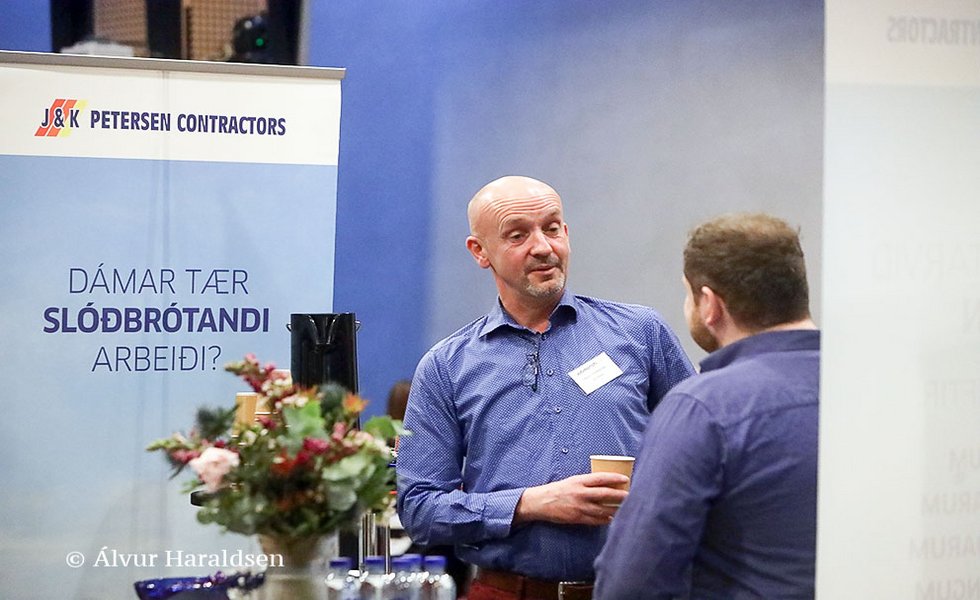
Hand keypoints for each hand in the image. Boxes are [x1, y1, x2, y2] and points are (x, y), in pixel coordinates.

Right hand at [513, 472, 628, 525]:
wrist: (541, 502)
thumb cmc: (558, 490)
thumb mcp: (572, 481)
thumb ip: (586, 483)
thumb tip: (605, 484)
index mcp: (579, 481)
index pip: (600, 478)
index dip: (614, 478)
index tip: (625, 479)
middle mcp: (580, 493)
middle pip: (605, 494)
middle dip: (620, 495)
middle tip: (631, 495)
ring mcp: (579, 507)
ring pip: (602, 509)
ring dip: (616, 509)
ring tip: (627, 508)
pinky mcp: (577, 518)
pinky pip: (595, 520)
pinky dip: (605, 520)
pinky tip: (613, 519)